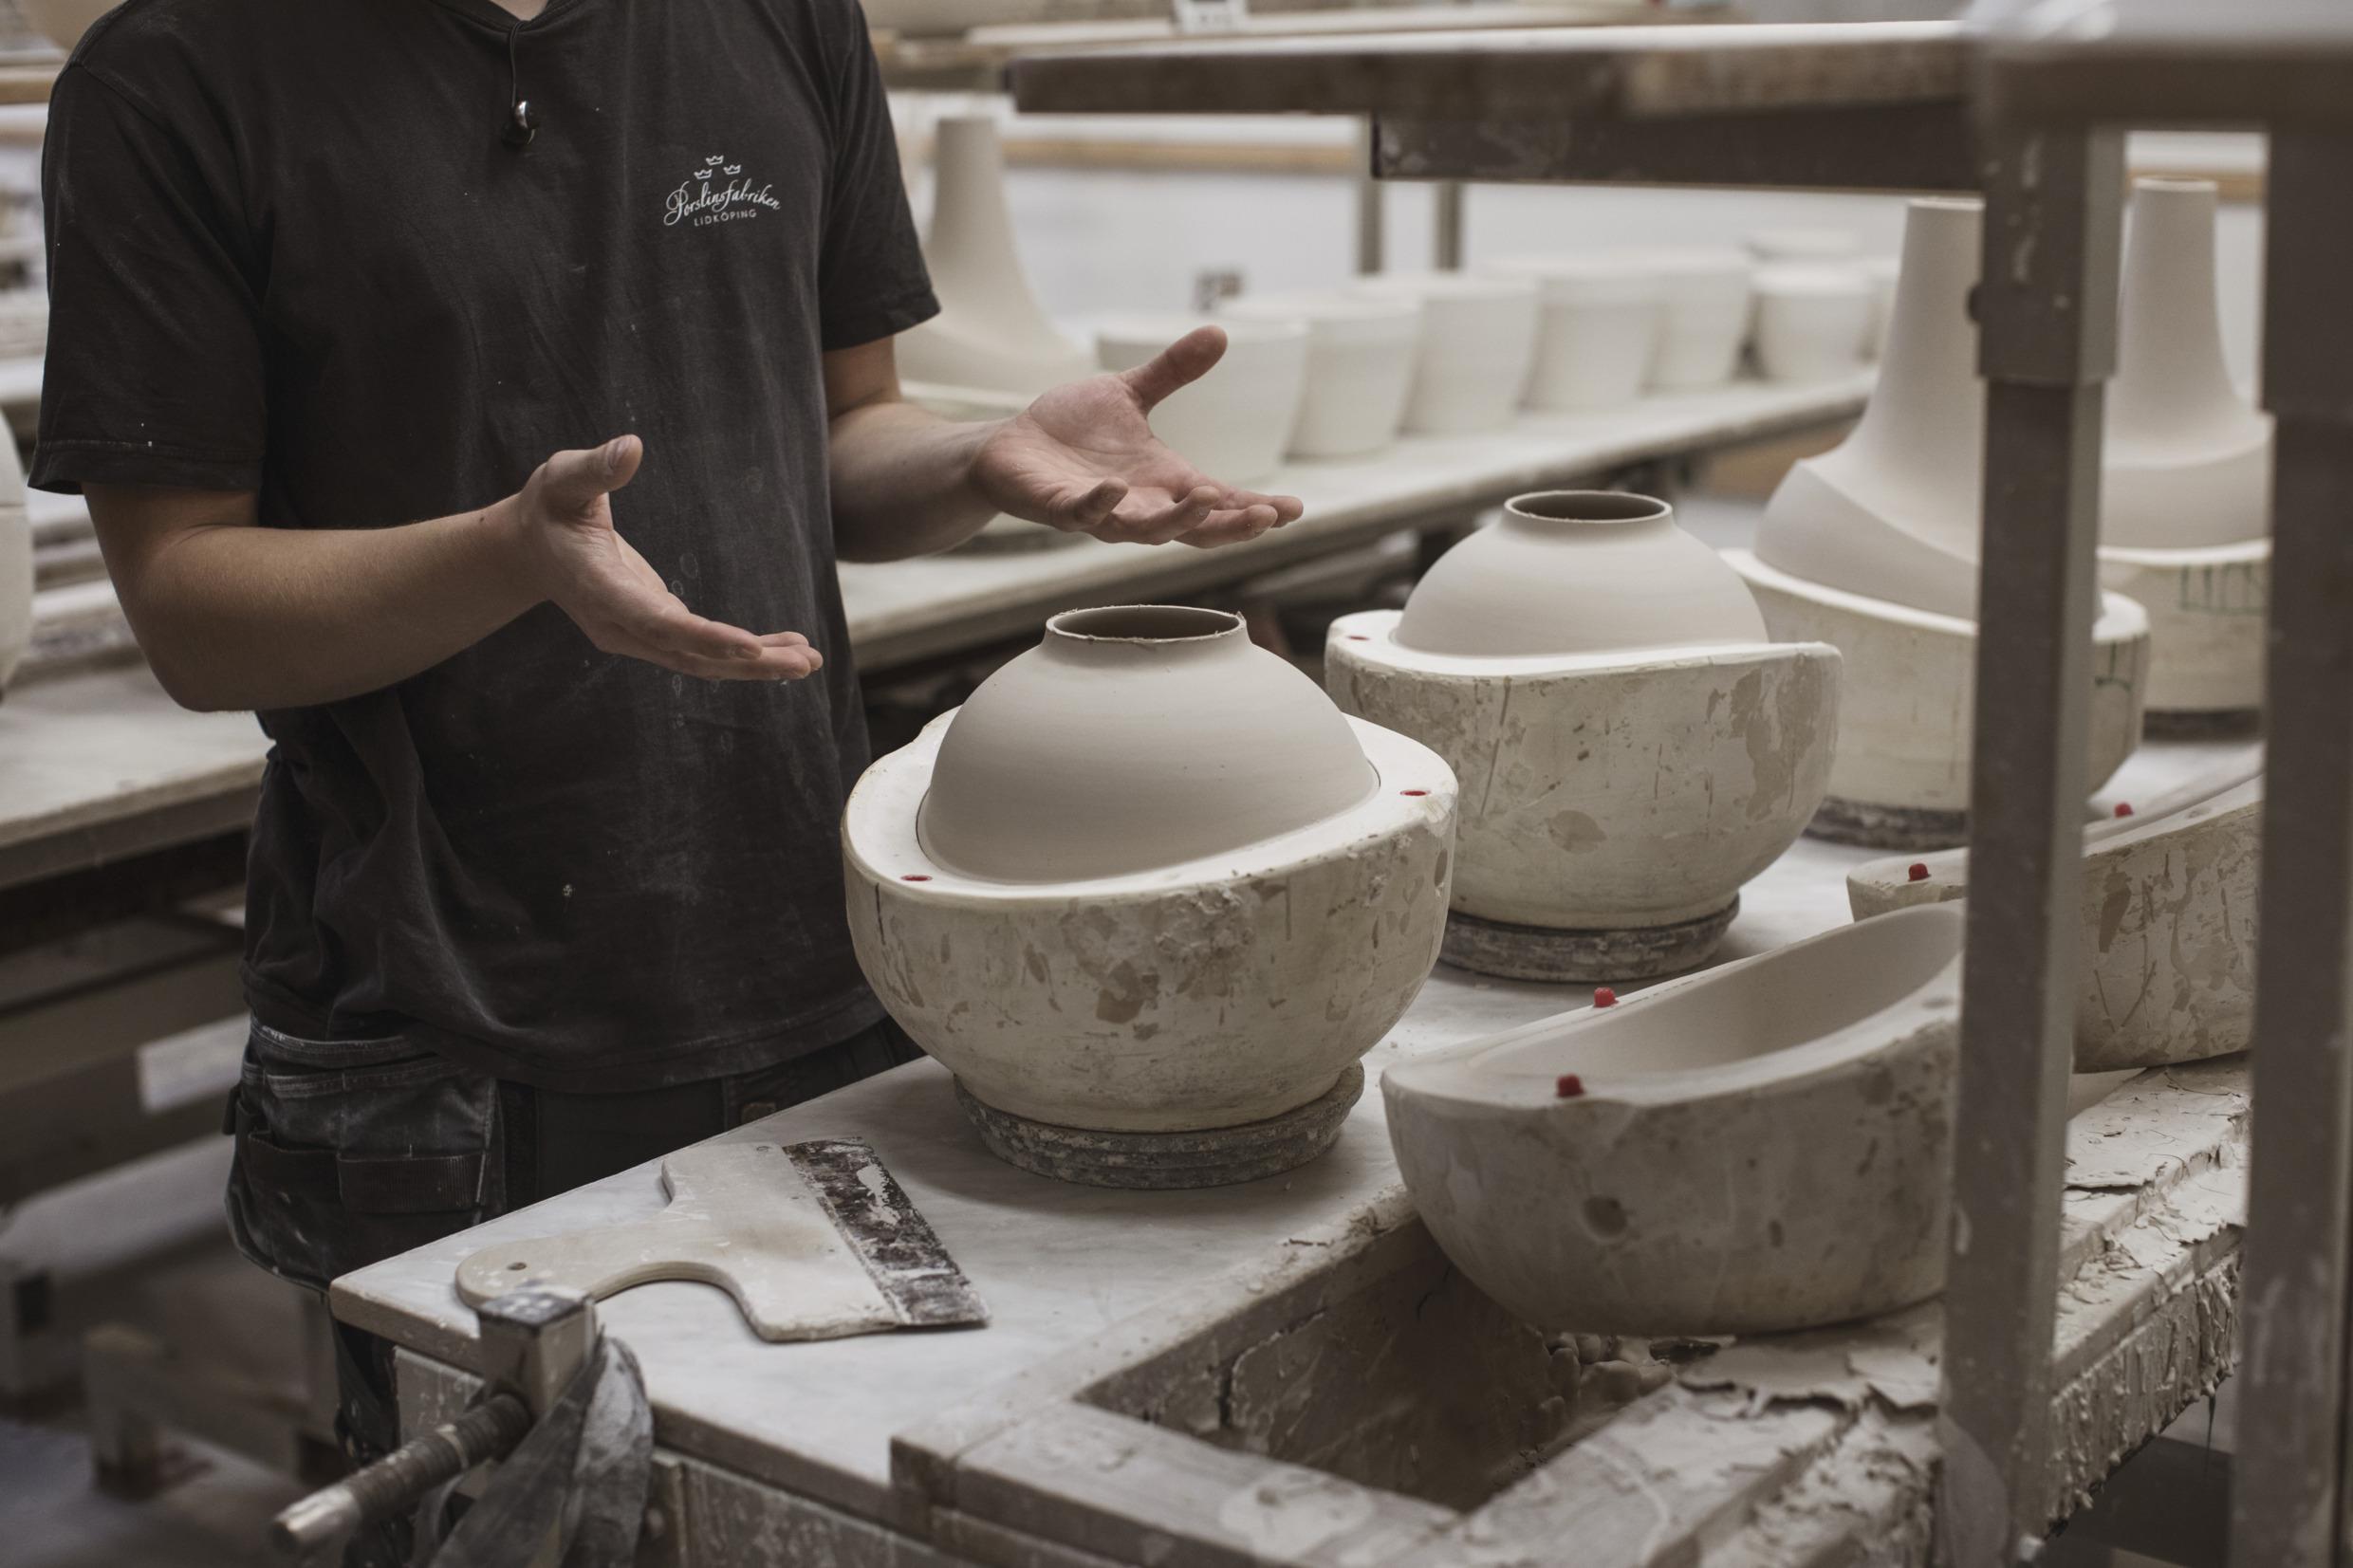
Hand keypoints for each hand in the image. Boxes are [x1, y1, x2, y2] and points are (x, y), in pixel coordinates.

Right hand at [502, 436, 820, 681]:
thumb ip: (595, 467)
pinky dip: (742, 654)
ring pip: (700, 661)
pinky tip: (783, 649)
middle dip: (746, 661)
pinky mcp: (653, 630)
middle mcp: (618, 623)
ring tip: (807, 660)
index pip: (655, 621)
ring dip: (754, 664)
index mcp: (597, 587)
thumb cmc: (550, 505)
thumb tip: (632, 446)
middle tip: (802, 662)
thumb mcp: (563, 477)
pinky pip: (700, 651)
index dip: (702, 635)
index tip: (747, 646)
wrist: (530, 549)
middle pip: (688, 653)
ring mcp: (635, 634)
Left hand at [971, 327, 1305, 547]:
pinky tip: (1116, 489)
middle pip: (1195, 530)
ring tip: (1209, 498)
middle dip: (1231, 526)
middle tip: (1266, 516)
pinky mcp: (1059, 509)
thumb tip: (1219, 332)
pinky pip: (1083, 515)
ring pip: (1147, 531)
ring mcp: (1102, 514)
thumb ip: (1173, 372)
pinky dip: (1101, 506)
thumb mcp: (1129, 394)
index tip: (1294, 510)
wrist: (1008, 447)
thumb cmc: (1071, 429)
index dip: (1255, 510)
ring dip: (1179, 519)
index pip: (1220, 504)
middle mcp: (1140, 506)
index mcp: (1163, 483)